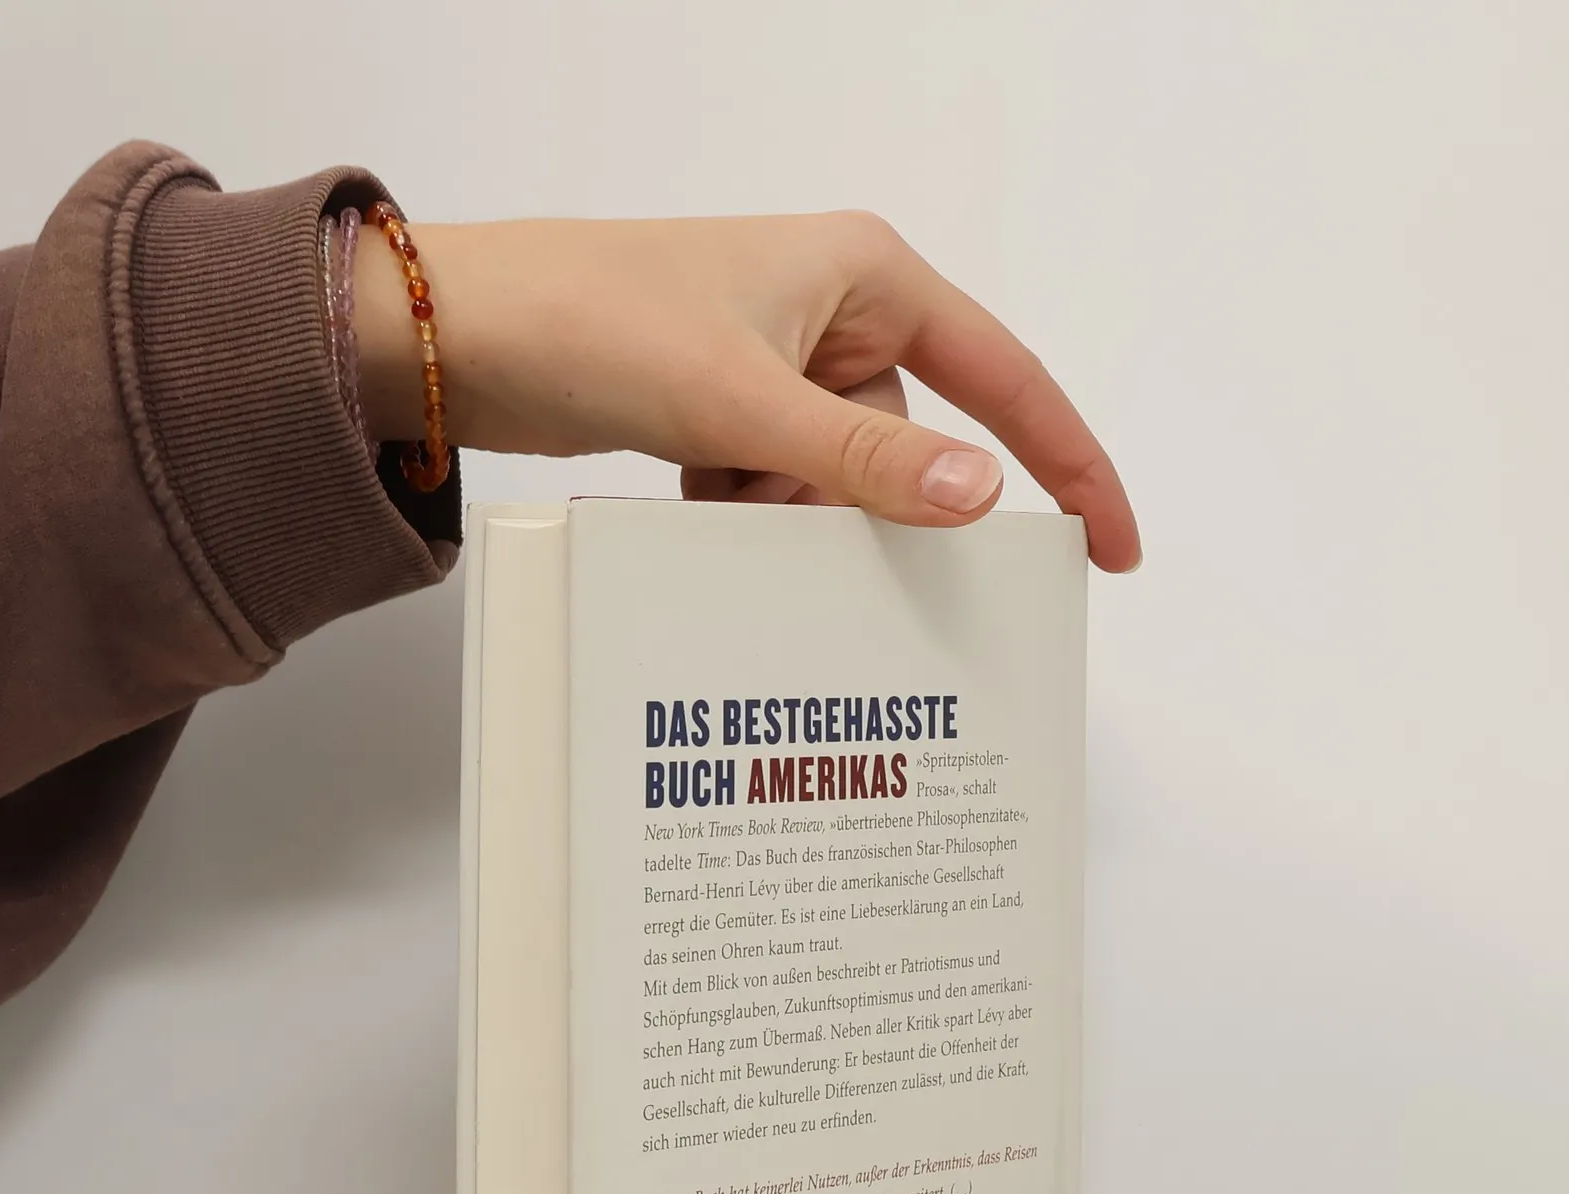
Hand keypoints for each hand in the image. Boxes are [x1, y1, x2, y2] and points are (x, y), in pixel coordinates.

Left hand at [356, 210, 1139, 571]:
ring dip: (784, 513)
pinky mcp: (724, 406)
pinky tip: (694, 504)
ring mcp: (775, 363)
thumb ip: (866, 457)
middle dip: (853, 502)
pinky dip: (747, 511)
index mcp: (867, 273)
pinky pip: (778, 483)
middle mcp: (832, 311)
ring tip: (713, 497)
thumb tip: (981, 496)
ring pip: (834, 477)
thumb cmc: (597, 321)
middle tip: (784, 512)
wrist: (460, 337)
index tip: (1107, 545)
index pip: (1004, 375)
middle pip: (902, 444)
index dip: (1066, 461)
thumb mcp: (744, 400)